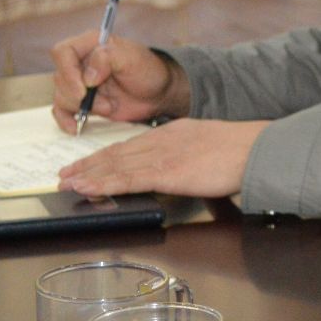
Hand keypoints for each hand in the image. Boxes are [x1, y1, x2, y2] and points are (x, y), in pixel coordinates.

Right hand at [50, 31, 189, 130]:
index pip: (62, 52)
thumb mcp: (133, 59)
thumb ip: (108, 59)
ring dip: (84, 108)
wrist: (158, 93)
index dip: (68, 71)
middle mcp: (80, 62)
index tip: (84, 88)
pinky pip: (62, 111)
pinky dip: (66, 120)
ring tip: (109, 106)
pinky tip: (74, 127)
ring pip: (61, 96)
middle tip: (105, 102)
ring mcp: (79, 83)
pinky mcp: (81, 101)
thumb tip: (87, 77)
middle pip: (60, 78)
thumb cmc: (148, 71)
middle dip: (80, 95)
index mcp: (90, 44)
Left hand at [58, 118, 268, 198]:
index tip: (88, 163)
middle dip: (88, 165)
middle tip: (65, 175)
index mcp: (174, 133)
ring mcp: (163, 156)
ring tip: (67, 183)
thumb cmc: (242, 152)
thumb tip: (180, 169)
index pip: (132, 144)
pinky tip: (87, 187)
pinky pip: (127, 178)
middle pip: (117, 153)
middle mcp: (162, 141)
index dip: (106, 155)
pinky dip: (103, 183)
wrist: (256, 149)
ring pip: (116, 165)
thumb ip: (190, 154)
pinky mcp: (167, 172)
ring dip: (88, 175)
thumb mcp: (210, 146)